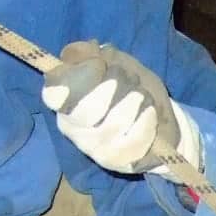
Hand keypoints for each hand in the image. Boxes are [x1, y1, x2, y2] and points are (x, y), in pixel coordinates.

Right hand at [41, 41, 200, 181]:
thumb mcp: (117, 63)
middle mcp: (70, 127)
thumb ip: (95, 55)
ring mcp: (90, 147)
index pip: (54, 94)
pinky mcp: (112, 161)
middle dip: (117, 87)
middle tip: (131, 84)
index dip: (80, 76)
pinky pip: (132, 138)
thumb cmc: (133, 90)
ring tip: (143, 100)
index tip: (100, 66)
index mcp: (64, 101)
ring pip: (114, 122)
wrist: (160, 124)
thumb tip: (71, 53)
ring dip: (136, 103)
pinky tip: (150, 116)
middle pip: (87, 107)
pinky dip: (146, 121)